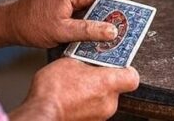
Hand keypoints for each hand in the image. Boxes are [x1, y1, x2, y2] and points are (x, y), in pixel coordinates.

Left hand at [7, 0, 127, 47]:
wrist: (10, 25)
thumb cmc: (31, 26)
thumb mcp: (61, 31)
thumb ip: (88, 30)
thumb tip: (113, 31)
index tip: (132, 11)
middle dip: (115, 6)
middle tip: (129, 20)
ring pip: (92, 1)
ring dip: (104, 12)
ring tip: (118, 25)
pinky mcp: (62, 2)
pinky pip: (83, 6)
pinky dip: (93, 15)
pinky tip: (99, 27)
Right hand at [11, 57, 138, 119]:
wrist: (41, 113)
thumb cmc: (53, 90)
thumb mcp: (69, 62)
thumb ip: (86, 60)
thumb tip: (89, 58)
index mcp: (107, 83)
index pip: (132, 77)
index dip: (126, 70)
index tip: (118, 65)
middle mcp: (108, 102)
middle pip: (116, 87)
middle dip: (104, 80)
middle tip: (90, 74)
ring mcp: (101, 115)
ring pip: (105, 99)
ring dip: (95, 92)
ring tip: (78, 87)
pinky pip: (95, 109)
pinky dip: (88, 104)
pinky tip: (74, 98)